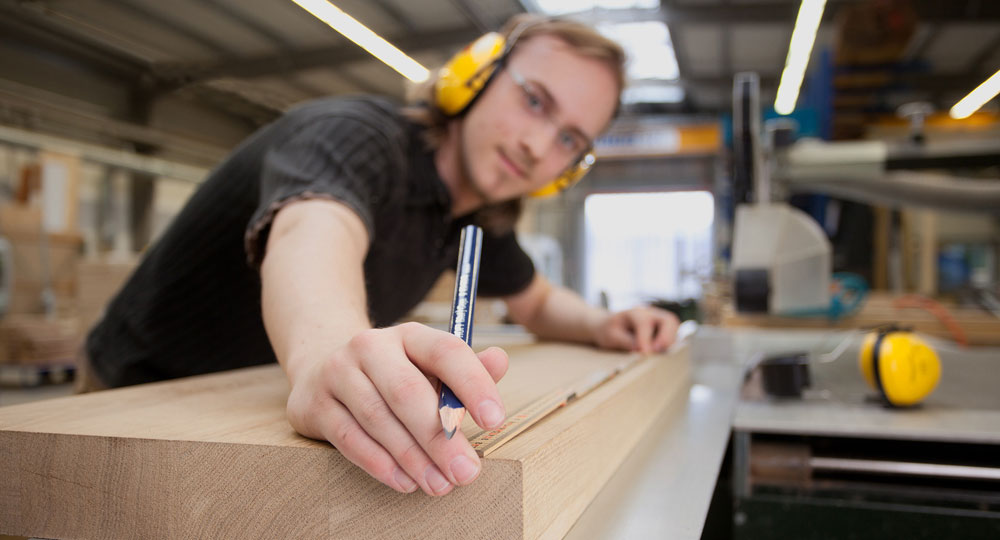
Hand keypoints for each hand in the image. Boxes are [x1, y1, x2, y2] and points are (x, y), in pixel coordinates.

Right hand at [284, 322, 507, 495]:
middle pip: (407, 391)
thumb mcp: (429, 365)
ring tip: (441, 484)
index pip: (446, 351)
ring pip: (378, 418)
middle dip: (441, 438)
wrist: (324, 365)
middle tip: (467, 471)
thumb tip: (500, 361)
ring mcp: (338, 373)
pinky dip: (380, 464)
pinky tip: (406, 482)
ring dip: (413, 458)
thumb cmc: (394, 373)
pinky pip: (350, 438)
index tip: (495, 421)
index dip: (474, 385)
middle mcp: (371, 347)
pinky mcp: (316, 404)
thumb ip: (467, 369)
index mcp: (409, 335)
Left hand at [592, 306, 679, 354]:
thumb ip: (625, 341)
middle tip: (657, 351)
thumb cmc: (609, 331)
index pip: (644, 323)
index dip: (645, 339)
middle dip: (666, 337)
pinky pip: (674, 335)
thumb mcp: (611, 336)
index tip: (645, 354)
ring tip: (660, 354)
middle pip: (668, 320)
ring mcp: (659, 320)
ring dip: (671, 341)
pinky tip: (662, 354)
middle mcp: (650, 313)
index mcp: (634, 313)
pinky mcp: (663, 330)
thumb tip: (640, 350)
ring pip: (674, 327)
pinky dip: (671, 344)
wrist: (608, 326)